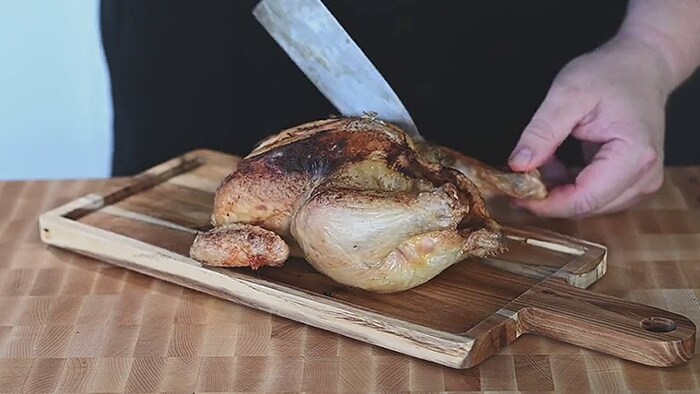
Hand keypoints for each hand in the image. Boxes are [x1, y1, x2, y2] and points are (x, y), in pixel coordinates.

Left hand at [507, 34, 673, 217]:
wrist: (643, 66)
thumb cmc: (609, 73)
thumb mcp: (567, 94)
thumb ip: (542, 131)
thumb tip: (518, 165)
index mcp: (633, 156)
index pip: (584, 200)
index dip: (545, 204)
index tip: (513, 195)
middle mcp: (644, 177)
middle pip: (586, 207)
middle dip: (548, 197)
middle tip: (517, 178)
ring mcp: (642, 182)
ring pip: (588, 205)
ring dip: (557, 191)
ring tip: (540, 160)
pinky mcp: (633, 181)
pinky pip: (595, 196)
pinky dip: (568, 185)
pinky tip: (555, 162)